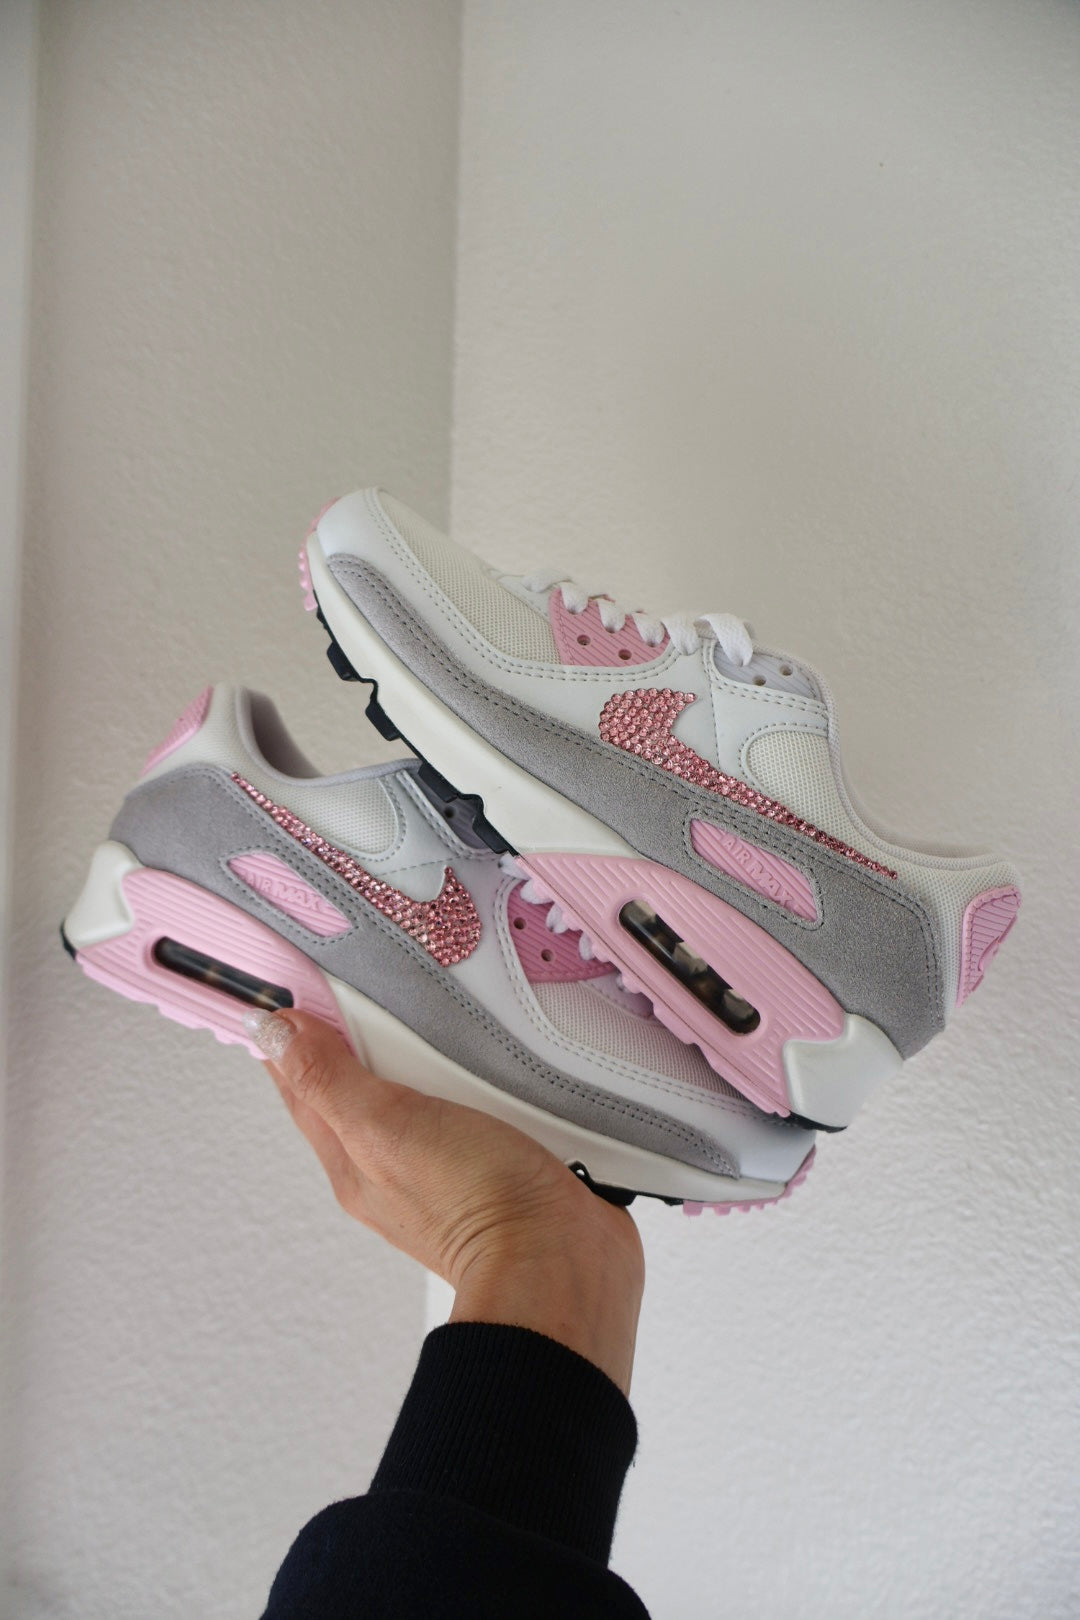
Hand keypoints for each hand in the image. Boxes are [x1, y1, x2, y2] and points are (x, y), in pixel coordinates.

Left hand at [245, 1009, 645, 1395]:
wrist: (561, 1257)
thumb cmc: (476, 1203)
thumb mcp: (385, 1125)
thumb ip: (329, 1080)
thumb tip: (272, 1034)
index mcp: (352, 1158)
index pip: (304, 1087)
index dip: (293, 1036)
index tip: (295, 989)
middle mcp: (392, 1165)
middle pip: (359, 1087)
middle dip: (357, 1039)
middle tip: (359, 990)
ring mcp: (447, 1164)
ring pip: (420, 1096)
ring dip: (423, 1059)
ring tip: (424, 1016)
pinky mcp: (499, 1160)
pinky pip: (474, 1109)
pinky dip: (474, 1081)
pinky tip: (488, 1063)